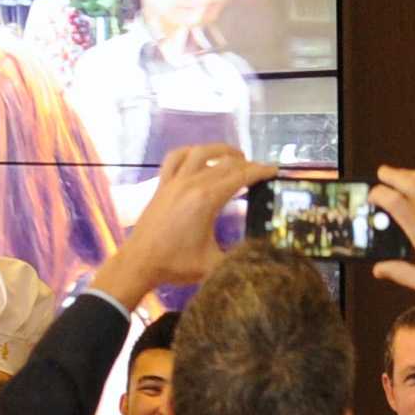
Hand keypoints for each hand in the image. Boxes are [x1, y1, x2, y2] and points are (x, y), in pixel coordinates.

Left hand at [91, 143, 273, 307]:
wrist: (140, 262)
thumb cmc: (176, 264)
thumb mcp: (214, 264)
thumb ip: (239, 255)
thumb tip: (261, 253)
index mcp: (207, 199)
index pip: (239, 176)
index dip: (260, 171)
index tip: (274, 170)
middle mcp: (191, 183)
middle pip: (224, 163)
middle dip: (246, 163)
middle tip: (259, 169)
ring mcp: (174, 181)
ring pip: (200, 152)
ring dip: (220, 150)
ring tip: (234, 156)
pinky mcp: (162, 184)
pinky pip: (175, 158)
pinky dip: (190, 152)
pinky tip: (198, 156)